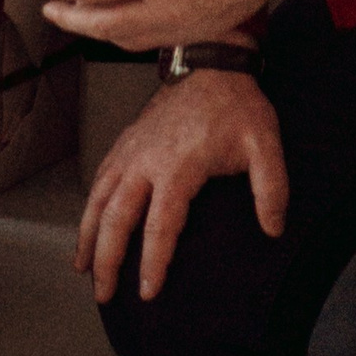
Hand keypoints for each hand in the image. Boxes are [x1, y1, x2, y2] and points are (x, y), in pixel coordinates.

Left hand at [29, 0, 297, 50]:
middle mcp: (167, 7)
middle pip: (103, 25)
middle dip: (69, 19)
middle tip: (47, 8)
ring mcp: (184, 25)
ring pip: (125, 39)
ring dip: (94, 31)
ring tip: (75, 17)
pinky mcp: (199, 31)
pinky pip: (151, 42)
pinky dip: (124, 36)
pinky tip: (118, 24)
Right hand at [71, 71, 286, 303]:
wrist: (212, 60)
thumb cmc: (238, 105)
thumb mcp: (265, 144)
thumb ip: (271, 189)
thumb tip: (273, 230)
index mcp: (178, 166)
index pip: (160, 225)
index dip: (152, 262)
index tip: (148, 292)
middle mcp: (147, 160)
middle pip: (116, 218)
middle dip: (107, 260)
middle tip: (104, 294)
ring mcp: (132, 149)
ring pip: (99, 198)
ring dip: (88, 235)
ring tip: (82, 269)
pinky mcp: (127, 140)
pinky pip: (100, 178)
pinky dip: (89, 206)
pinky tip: (87, 226)